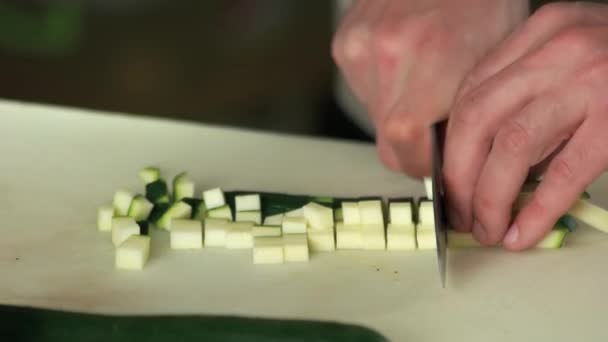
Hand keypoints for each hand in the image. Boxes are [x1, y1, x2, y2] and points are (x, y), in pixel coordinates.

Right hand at [332, 0, 527, 177]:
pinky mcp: (343, 44)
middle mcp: (388, 52)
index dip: (420, 164)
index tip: (436, 165)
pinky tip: (404, 68)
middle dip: (412, 148)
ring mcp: (360, 47)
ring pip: (375, 119)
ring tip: (422, 85)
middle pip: (386, 140)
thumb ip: (468, 114)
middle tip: (435, 131)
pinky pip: (363, 93)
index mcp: (435, 56)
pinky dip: (384, 93)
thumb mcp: (494, 61)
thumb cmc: (481, 4)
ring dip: (397, 117)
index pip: (405, 142)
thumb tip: (449, 163)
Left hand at [444, 2, 607, 250]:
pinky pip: (564, 171)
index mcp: (539, 32)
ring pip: (513, 145)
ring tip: (488, 230)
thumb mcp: (573, 60)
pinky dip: (537, 210)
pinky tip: (522, 234)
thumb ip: (530, 98)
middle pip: (477, 119)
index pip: (471, 94)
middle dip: (458, 177)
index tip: (447, 183)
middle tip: (460, 214)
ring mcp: (588, 81)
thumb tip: (487, 164)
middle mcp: (557, 51)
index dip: (450, 148)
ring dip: (490, 197)